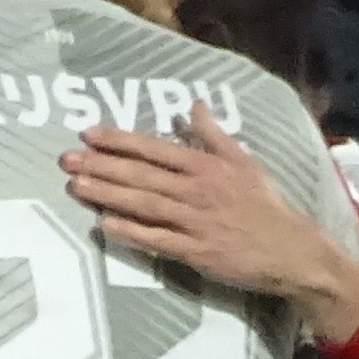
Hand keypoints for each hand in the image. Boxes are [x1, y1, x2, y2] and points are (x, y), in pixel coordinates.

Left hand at [62, 109, 358, 341]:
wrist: (291, 251)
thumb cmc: (265, 206)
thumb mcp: (244, 162)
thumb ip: (214, 135)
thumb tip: (193, 105)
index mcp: (206, 165)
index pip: (154, 148)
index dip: (120, 141)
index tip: (89, 134)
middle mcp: (197, 190)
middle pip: (141, 175)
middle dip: (101, 166)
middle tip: (67, 160)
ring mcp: (195, 222)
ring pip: (143, 204)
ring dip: (107, 195)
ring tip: (76, 187)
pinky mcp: (196, 252)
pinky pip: (157, 240)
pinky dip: (131, 232)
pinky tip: (105, 225)